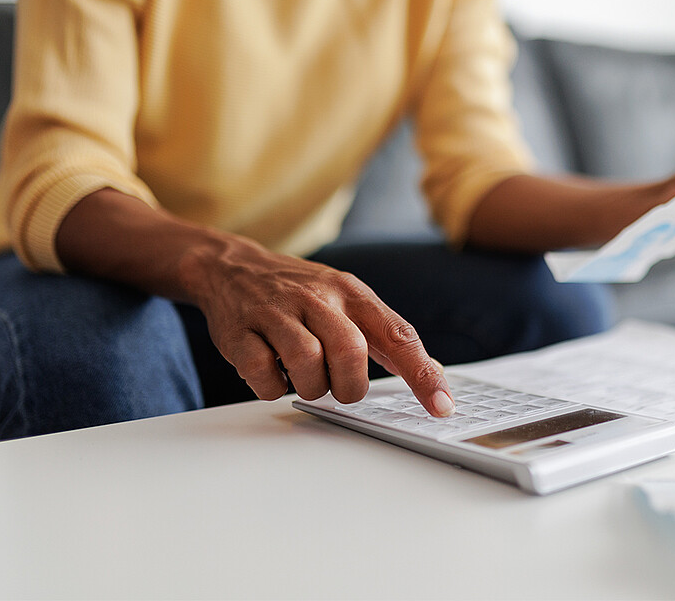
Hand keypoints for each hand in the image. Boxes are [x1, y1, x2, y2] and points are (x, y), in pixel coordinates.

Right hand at [185, 238, 454, 415]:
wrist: (231, 267)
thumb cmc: (300, 292)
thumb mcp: (347, 298)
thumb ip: (386, 333)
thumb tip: (432, 373)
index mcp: (351, 292)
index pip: (398, 334)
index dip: (423, 374)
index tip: (442, 407)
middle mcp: (317, 297)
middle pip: (350, 351)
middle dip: (349, 385)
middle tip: (339, 387)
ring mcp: (276, 312)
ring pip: (306, 363)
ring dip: (311, 387)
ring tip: (304, 378)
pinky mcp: (239, 332)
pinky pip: (263, 375)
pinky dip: (272, 387)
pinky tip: (273, 372)